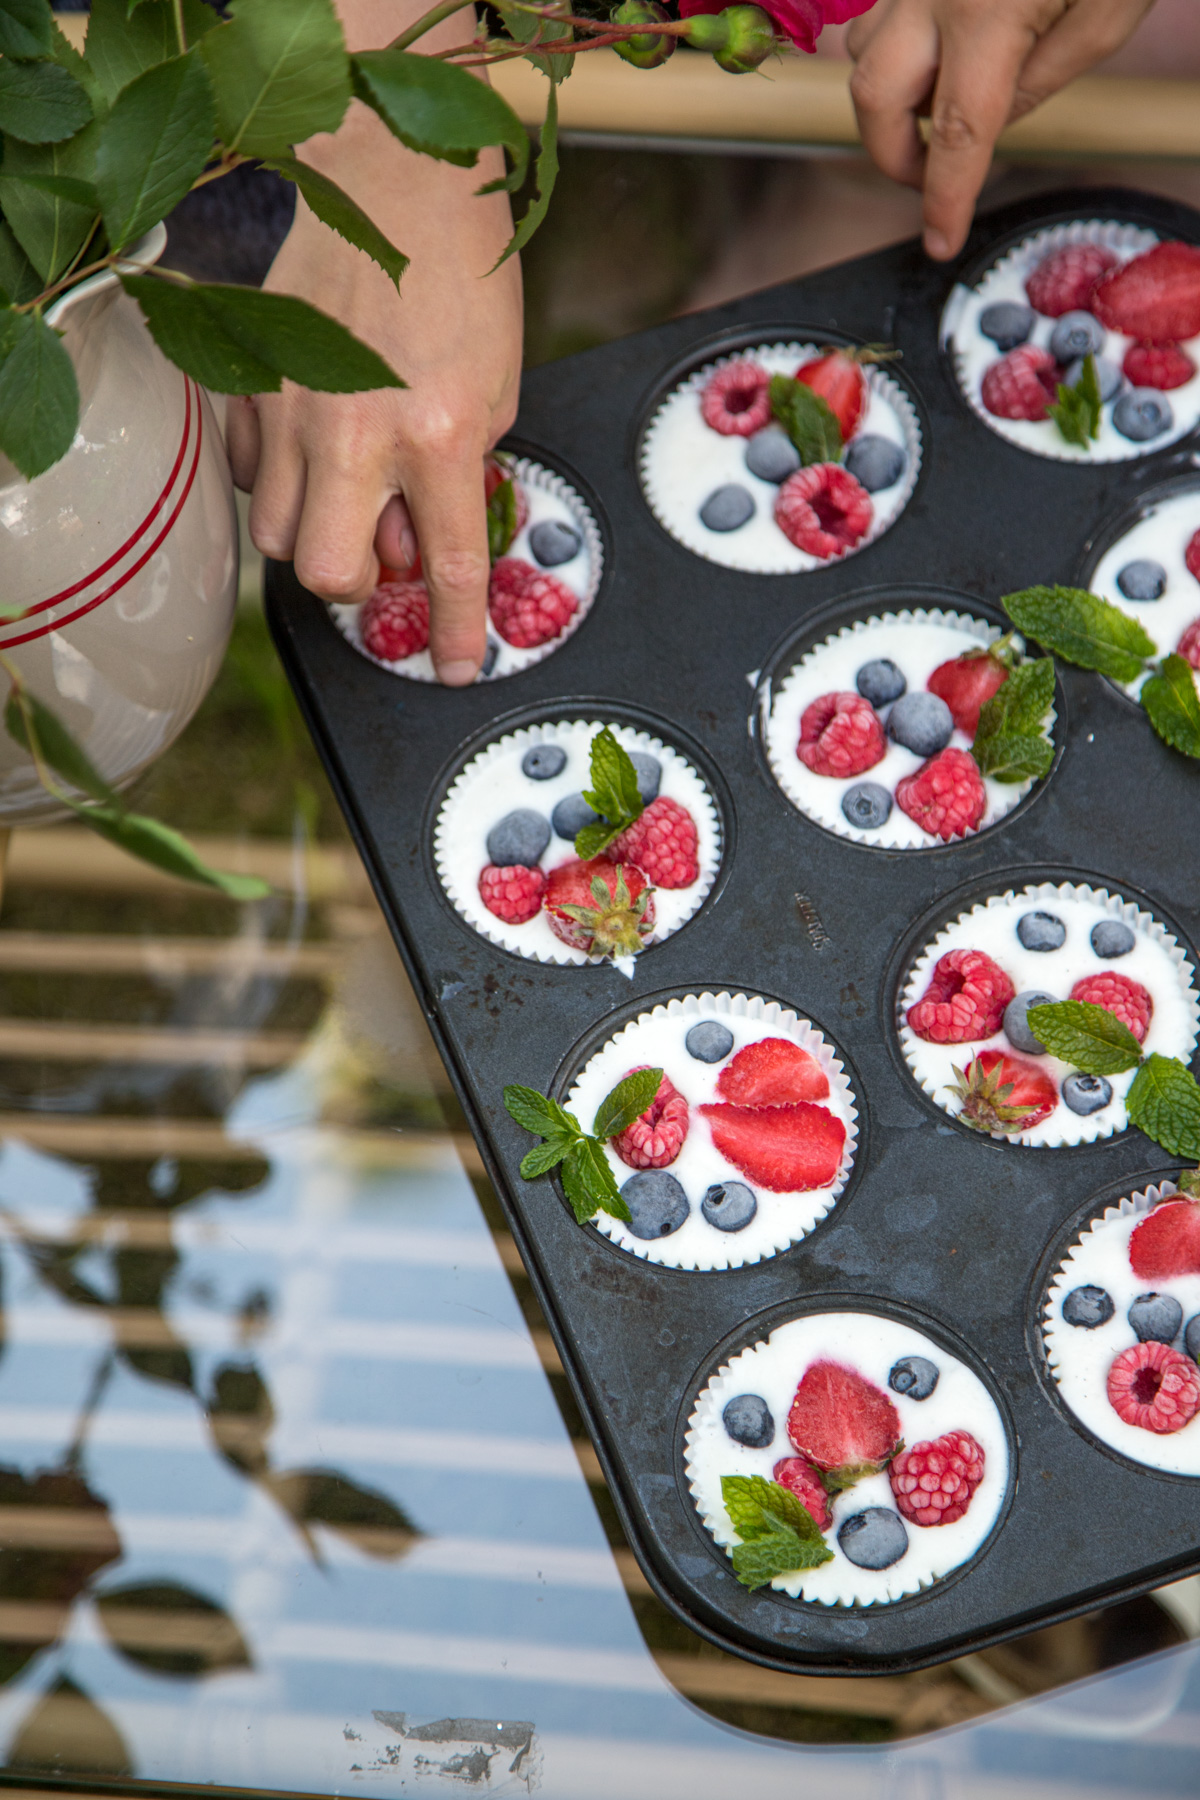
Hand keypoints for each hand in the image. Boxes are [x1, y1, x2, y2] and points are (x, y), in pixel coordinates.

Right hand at [226, 59, 522, 684]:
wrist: (399, 183)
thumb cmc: (462, 283)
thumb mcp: (495, 392)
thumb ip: (460, 474)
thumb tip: (417, 539)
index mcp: (438, 436)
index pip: (445, 569)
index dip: (454, 633)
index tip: (458, 668)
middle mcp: (359, 433)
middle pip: (328, 574)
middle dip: (358, 585)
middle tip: (380, 555)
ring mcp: (295, 408)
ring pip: (278, 535)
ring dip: (316, 536)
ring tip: (348, 494)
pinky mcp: (254, 381)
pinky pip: (250, 473)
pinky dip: (280, 481)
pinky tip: (311, 448)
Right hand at [846, 0, 1156, 260]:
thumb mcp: (1107, 15)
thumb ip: (1046, 78)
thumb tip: (994, 122)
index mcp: (990, 15)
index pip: (956, 135)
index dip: (944, 198)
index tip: (941, 238)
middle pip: (875, 97)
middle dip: (892, 154)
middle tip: (930, 179)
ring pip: (864, 51)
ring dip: (887, 100)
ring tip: (933, 117)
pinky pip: (882, 12)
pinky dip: (897, 50)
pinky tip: (935, 60)